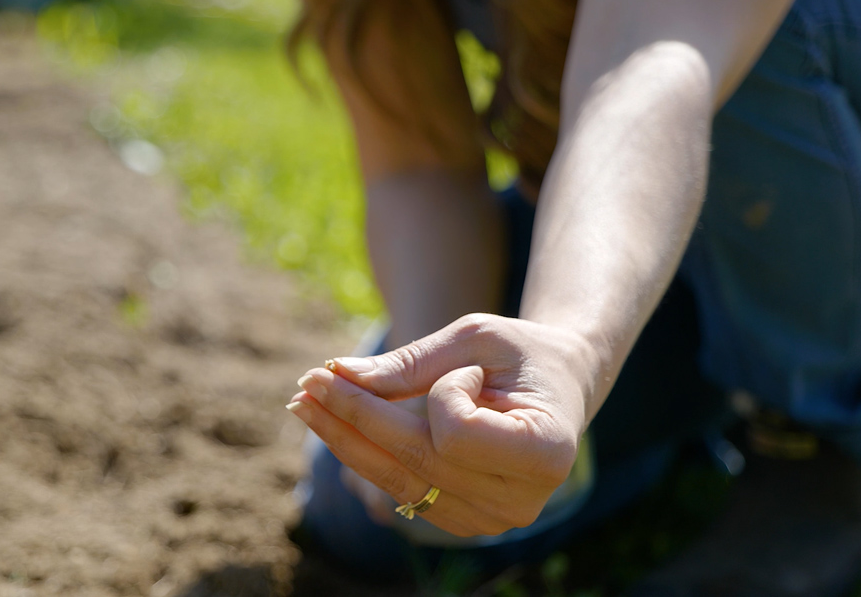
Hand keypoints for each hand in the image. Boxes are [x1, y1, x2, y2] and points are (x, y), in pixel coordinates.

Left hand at [287, 313, 599, 536]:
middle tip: (306, 381)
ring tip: (304, 401)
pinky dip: (365, 456)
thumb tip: (336, 374)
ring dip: (345, 439)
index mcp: (547, 449)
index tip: (464, 370)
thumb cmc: (520, 352)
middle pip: (417, 459)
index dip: (442, 393)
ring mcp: (494, 520)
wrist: (556, 386)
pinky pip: (401, 489)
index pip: (457, 433)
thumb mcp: (476, 338)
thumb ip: (413, 361)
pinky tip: (334, 425)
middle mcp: (524, 499)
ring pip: (400, 479)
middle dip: (355, 416)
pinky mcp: (465, 522)